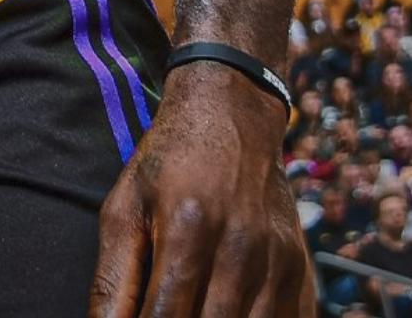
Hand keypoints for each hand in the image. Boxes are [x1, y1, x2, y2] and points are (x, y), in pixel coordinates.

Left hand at [91, 62, 313, 316]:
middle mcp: (241, 248)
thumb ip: (114, 277)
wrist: (232, 117)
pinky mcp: (301, 274)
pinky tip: (224, 311)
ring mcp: (278, 263)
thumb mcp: (125, 206)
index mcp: (188, 227)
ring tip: (191, 311)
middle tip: (159, 316)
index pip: (164, 316)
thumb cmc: (168, 163)